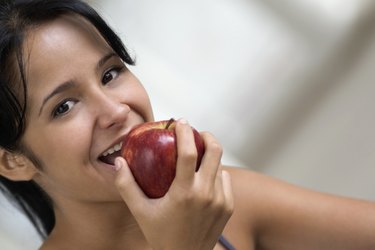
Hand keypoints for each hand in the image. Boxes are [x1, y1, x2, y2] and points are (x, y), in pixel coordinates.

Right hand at [114, 119, 233, 249]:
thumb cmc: (161, 236)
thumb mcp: (140, 211)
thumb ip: (126, 186)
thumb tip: (118, 162)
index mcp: (185, 192)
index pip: (188, 152)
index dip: (185, 132)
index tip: (181, 123)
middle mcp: (207, 194)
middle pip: (215, 151)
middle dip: (207, 136)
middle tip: (197, 134)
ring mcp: (220, 200)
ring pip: (220, 166)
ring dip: (210, 157)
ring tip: (197, 158)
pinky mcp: (228, 207)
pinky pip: (225, 180)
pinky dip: (216, 174)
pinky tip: (204, 179)